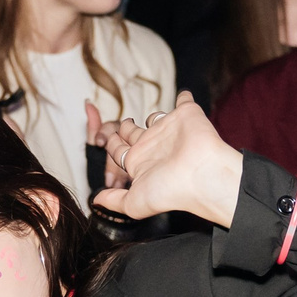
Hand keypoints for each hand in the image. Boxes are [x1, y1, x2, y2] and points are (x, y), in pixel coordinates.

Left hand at [89, 94, 242, 226]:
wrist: (201, 175)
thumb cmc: (170, 191)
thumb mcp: (133, 202)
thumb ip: (113, 200)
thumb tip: (94, 200)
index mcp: (140, 162)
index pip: (120, 151)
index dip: (111, 145)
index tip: (101, 139)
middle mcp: (154, 146)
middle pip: (132, 133)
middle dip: (123, 128)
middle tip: (112, 124)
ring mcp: (170, 130)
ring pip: (155, 118)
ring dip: (150, 116)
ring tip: (147, 111)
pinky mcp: (187, 115)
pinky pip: (183, 102)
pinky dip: (184, 97)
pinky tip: (182, 94)